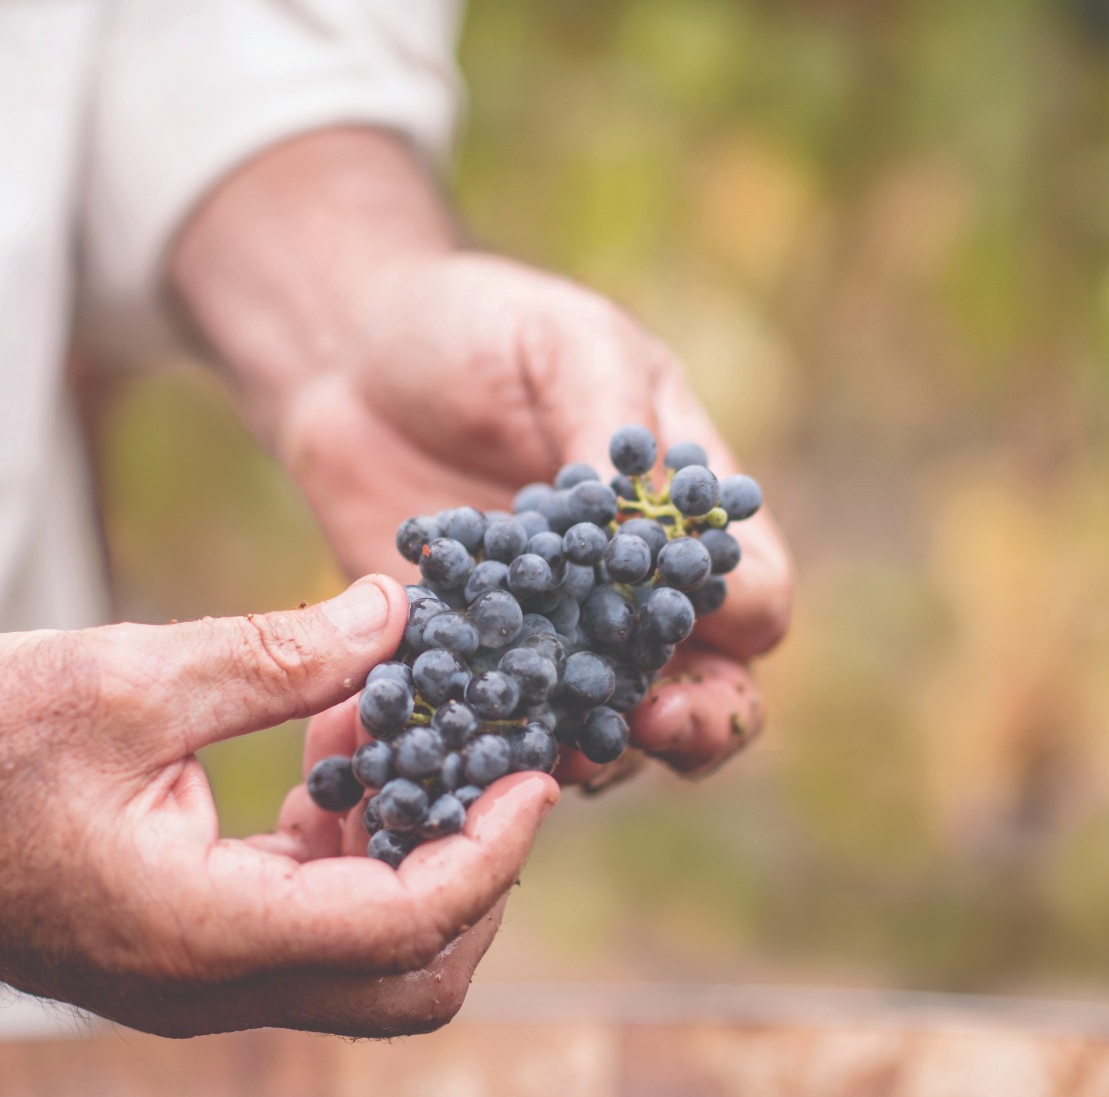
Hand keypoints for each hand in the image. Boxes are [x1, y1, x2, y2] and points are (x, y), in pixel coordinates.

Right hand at [0, 577, 557, 1037]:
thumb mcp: (127, 677)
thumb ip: (278, 654)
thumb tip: (396, 609)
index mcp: (201, 936)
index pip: (408, 924)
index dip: (494, 849)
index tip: (538, 771)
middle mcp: (206, 988)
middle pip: (410, 983)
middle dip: (474, 881)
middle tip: (489, 765)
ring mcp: (189, 984)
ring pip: (363, 965)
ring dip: (409, 862)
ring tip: (401, 735)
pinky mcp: (174, 954)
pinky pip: (301, 932)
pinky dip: (345, 858)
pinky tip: (330, 756)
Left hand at [173, 131, 792, 784]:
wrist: (354, 356)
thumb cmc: (483, 331)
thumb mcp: (567, 350)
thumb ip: (613, 431)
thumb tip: (643, 523)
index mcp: (688, 515)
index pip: (754, 592)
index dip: (739, 617)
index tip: (690, 620)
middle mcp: (637, 593)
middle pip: (712, 686)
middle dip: (698, 718)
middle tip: (654, 721)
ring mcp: (560, 639)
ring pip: (615, 728)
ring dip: (600, 749)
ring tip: (561, 753)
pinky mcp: (477, 664)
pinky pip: (506, 727)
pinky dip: (498, 745)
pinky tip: (471, 741)